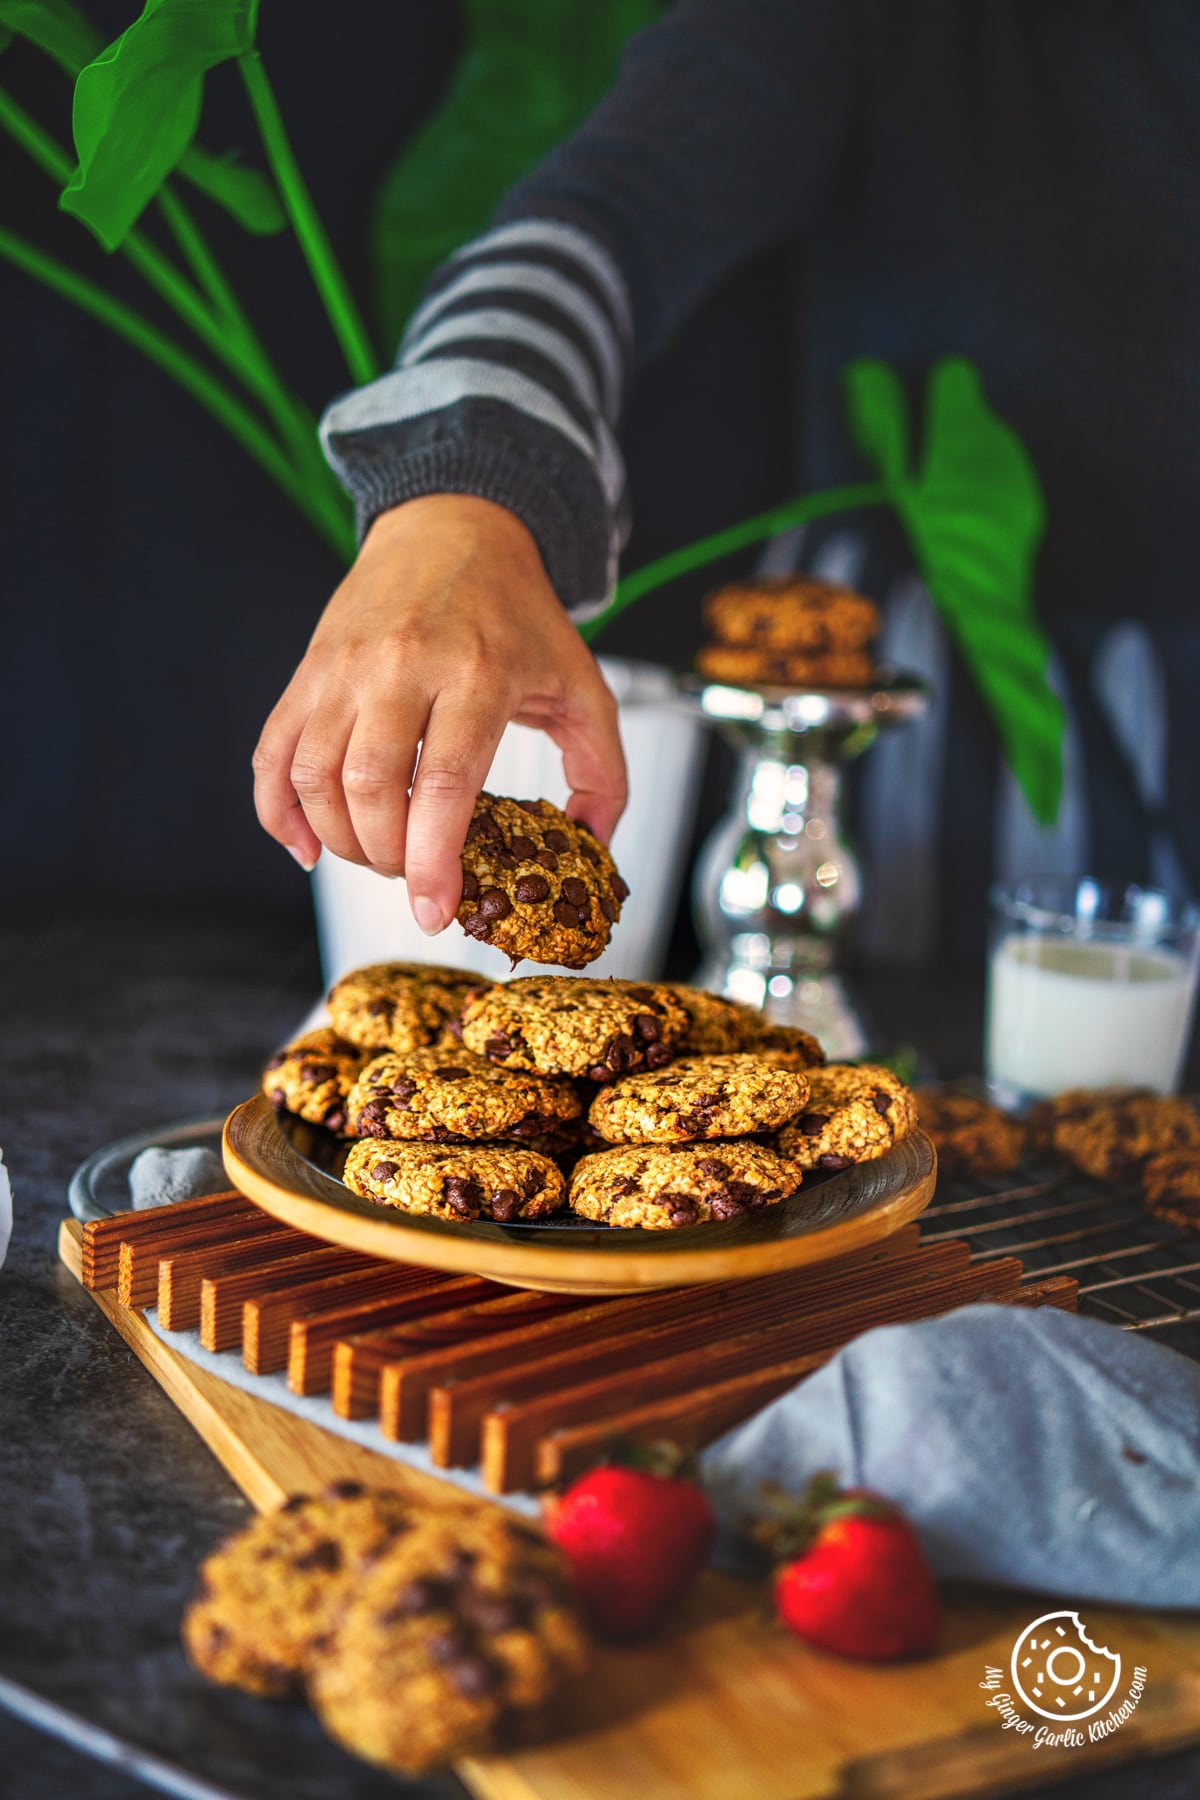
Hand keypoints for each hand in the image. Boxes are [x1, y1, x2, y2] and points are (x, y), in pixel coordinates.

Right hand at [252, 494, 627, 934]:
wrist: (454, 527)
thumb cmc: (517, 612)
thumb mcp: (582, 683)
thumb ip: (603, 770)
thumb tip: (591, 846)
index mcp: (477, 671)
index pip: (444, 784)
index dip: (433, 860)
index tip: (436, 909)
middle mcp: (402, 666)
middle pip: (370, 788)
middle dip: (388, 858)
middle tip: (414, 875)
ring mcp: (345, 668)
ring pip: (315, 777)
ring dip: (340, 840)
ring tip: (377, 855)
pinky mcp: (309, 672)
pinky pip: (272, 753)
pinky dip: (280, 812)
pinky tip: (308, 845)